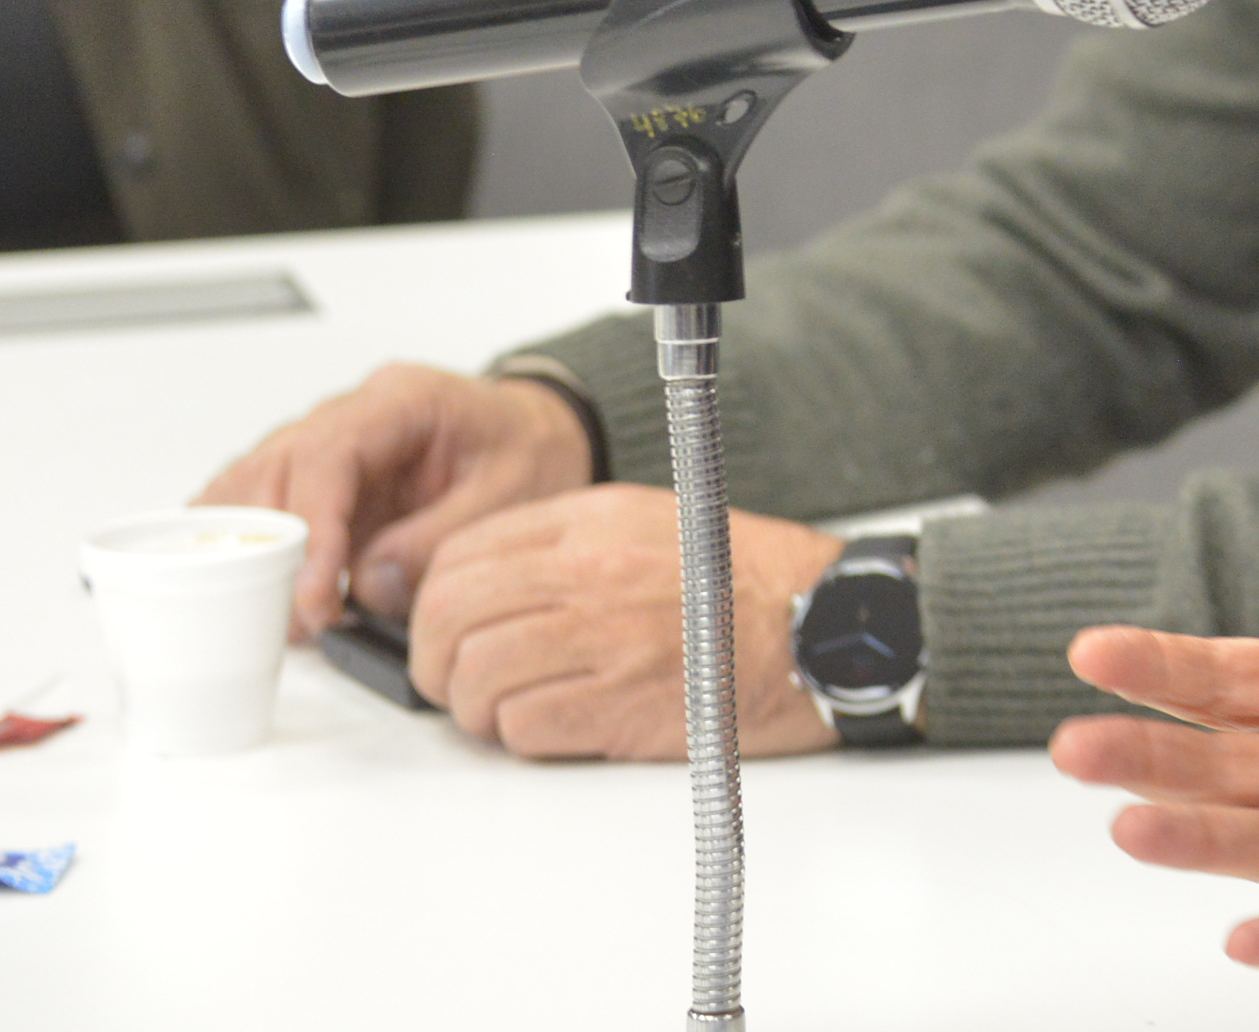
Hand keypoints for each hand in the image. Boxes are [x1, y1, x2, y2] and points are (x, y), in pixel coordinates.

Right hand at [199, 362, 594, 639]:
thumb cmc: (530, 452)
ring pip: (253, 482)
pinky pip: (261, 499)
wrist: (540, 435)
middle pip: (274, 468)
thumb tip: (365, 584)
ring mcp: (329, 441)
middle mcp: (353, 412)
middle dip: (274, 549)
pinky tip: (252, 584)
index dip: (309, 529)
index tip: (315, 594)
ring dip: (252, 549)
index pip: (327, 456)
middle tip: (302, 618)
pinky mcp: (321, 476)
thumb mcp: (509, 496)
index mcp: (403, 400)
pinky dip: (248, 542)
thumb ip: (437, 539)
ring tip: (284, 612)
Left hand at [407, 484, 842, 759]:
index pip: (458, 555)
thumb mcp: (653, 524)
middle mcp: (587, 573)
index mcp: (594, 522)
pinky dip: (523, 736)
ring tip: (508, 709)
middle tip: (455, 678)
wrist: (827, 628)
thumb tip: (485, 586)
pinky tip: (556, 724)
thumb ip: (566, 544)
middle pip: (448, 616)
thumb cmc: (751, 583)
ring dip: (475, 707)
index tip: (446, 627)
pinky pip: (519, 728)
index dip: (431, 601)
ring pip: (471, 678)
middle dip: (434, 658)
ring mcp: (600, 638)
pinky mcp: (616, 705)